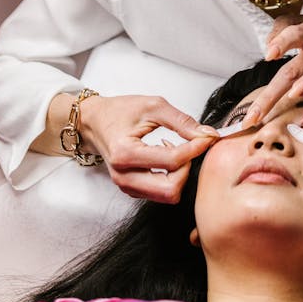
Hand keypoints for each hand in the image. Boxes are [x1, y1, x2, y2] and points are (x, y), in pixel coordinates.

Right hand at [78, 93, 217, 201]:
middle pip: (170, 189)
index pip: (172, 160)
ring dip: (180, 174)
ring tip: (177, 150)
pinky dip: (171, 178)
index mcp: (125, 153)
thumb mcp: (153, 106)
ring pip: (167, 195)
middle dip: (188, 169)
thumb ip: (182, 121)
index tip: (207, 137)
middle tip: (191, 147)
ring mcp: (126, 186)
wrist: (95, 122)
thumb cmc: (120, 111)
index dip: (195, 148)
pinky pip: (160, 193)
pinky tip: (167, 157)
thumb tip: (207, 135)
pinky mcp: (131, 190)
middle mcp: (123, 176)